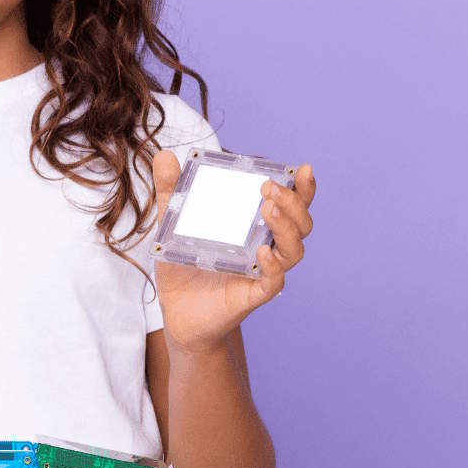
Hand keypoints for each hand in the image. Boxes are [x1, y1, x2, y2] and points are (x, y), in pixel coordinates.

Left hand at [150, 152, 315, 351]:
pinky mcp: (252, 294)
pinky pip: (273, 281)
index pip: (291, 204)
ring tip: (269, 209)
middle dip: (293, 202)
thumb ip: (171, 191)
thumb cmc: (183, 265)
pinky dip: (273, 266)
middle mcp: (267, 246)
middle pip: (301, 224)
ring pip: (294, 250)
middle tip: (269, 188)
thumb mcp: (173, 223)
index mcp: (257, 226)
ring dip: (287, 227)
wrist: (176, 310)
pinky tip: (263, 252)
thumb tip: (164, 156)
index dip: (303, 188)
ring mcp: (263, 271)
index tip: (303, 169)